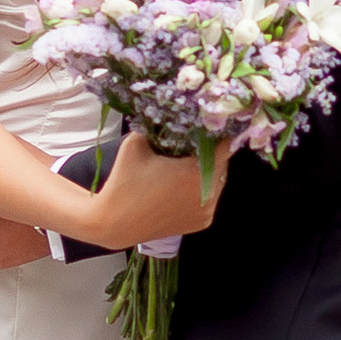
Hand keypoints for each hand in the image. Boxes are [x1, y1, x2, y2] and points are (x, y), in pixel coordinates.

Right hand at [78, 136, 223, 248]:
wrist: (114, 224)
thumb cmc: (124, 183)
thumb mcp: (136, 143)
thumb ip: (158, 126)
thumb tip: (172, 115)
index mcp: (194, 173)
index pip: (226, 145)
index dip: (219, 133)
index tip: (210, 125)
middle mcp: (207, 194)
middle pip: (223, 163)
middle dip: (211, 152)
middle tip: (194, 144)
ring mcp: (207, 211)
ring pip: (219, 181)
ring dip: (208, 171)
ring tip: (186, 165)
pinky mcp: (202, 222)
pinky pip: (211, 198)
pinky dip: (202, 189)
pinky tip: (182, 186)